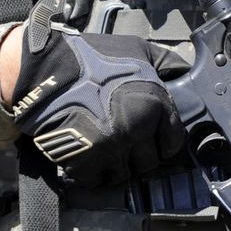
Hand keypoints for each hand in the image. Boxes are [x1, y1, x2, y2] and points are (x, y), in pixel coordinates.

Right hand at [9, 25, 188, 185]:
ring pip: (122, 175)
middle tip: (121, 143)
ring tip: (101, 148)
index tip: (152, 140)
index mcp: (155, 104)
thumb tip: (185, 73)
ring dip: (113, 165)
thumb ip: (166, 63)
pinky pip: (95, 180)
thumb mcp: (138, 49)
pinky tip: (84, 155)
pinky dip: (89, 172)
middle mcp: (138, 129)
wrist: (45, 71)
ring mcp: (111, 148)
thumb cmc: (92, 58)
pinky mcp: (85, 163)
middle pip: (148, 163)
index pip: (173, 141)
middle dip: (137, 156)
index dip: (163, 142)